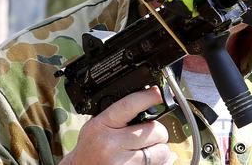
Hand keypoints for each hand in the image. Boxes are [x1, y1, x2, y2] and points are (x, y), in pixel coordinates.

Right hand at [61, 86, 175, 164]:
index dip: (148, 97)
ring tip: (144, 150)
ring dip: (159, 150)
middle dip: (157, 132)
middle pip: (155, 130)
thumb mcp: (96, 126)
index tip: (158, 93)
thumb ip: (118, 115)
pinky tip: (144, 161)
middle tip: (147, 136)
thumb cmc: (90, 149)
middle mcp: (111, 145)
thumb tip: (151, 101)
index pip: (129, 106)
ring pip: (162, 151)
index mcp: (101, 126)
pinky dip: (159, 162)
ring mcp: (122, 163)